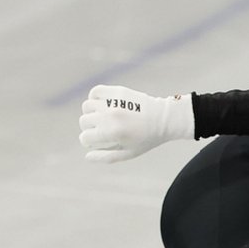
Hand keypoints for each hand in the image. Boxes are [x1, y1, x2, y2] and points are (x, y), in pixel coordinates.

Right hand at [78, 85, 193, 162]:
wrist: (164, 119)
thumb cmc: (146, 139)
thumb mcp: (128, 153)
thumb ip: (106, 156)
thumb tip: (87, 156)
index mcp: (112, 133)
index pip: (85, 137)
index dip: (88, 141)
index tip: (94, 141)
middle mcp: (110, 116)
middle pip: (84, 121)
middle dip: (89, 128)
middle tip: (101, 130)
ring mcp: (113, 102)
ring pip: (87, 107)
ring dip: (91, 113)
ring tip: (103, 117)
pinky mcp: (117, 91)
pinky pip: (95, 92)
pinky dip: (95, 98)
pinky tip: (102, 105)